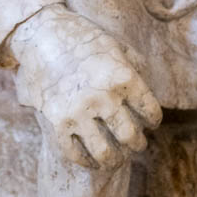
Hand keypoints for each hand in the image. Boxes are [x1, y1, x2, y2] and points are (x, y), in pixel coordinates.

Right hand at [9, 4, 161, 168]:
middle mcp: (103, 97)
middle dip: (137, 144)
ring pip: (104, 153)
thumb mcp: (116, 46)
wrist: (43, 35)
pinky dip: (87, 161)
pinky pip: (76, 154)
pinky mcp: (57, 123)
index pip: (151, 112)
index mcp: (122, 77)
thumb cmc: (83, 39)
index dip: (153, 120)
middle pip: (130, 137)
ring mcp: (79, 112)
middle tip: (136, 143)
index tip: (149, 123)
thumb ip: (134, 66)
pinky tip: (92, 157)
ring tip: (116, 156)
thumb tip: (147, 86)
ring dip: (115, 159)